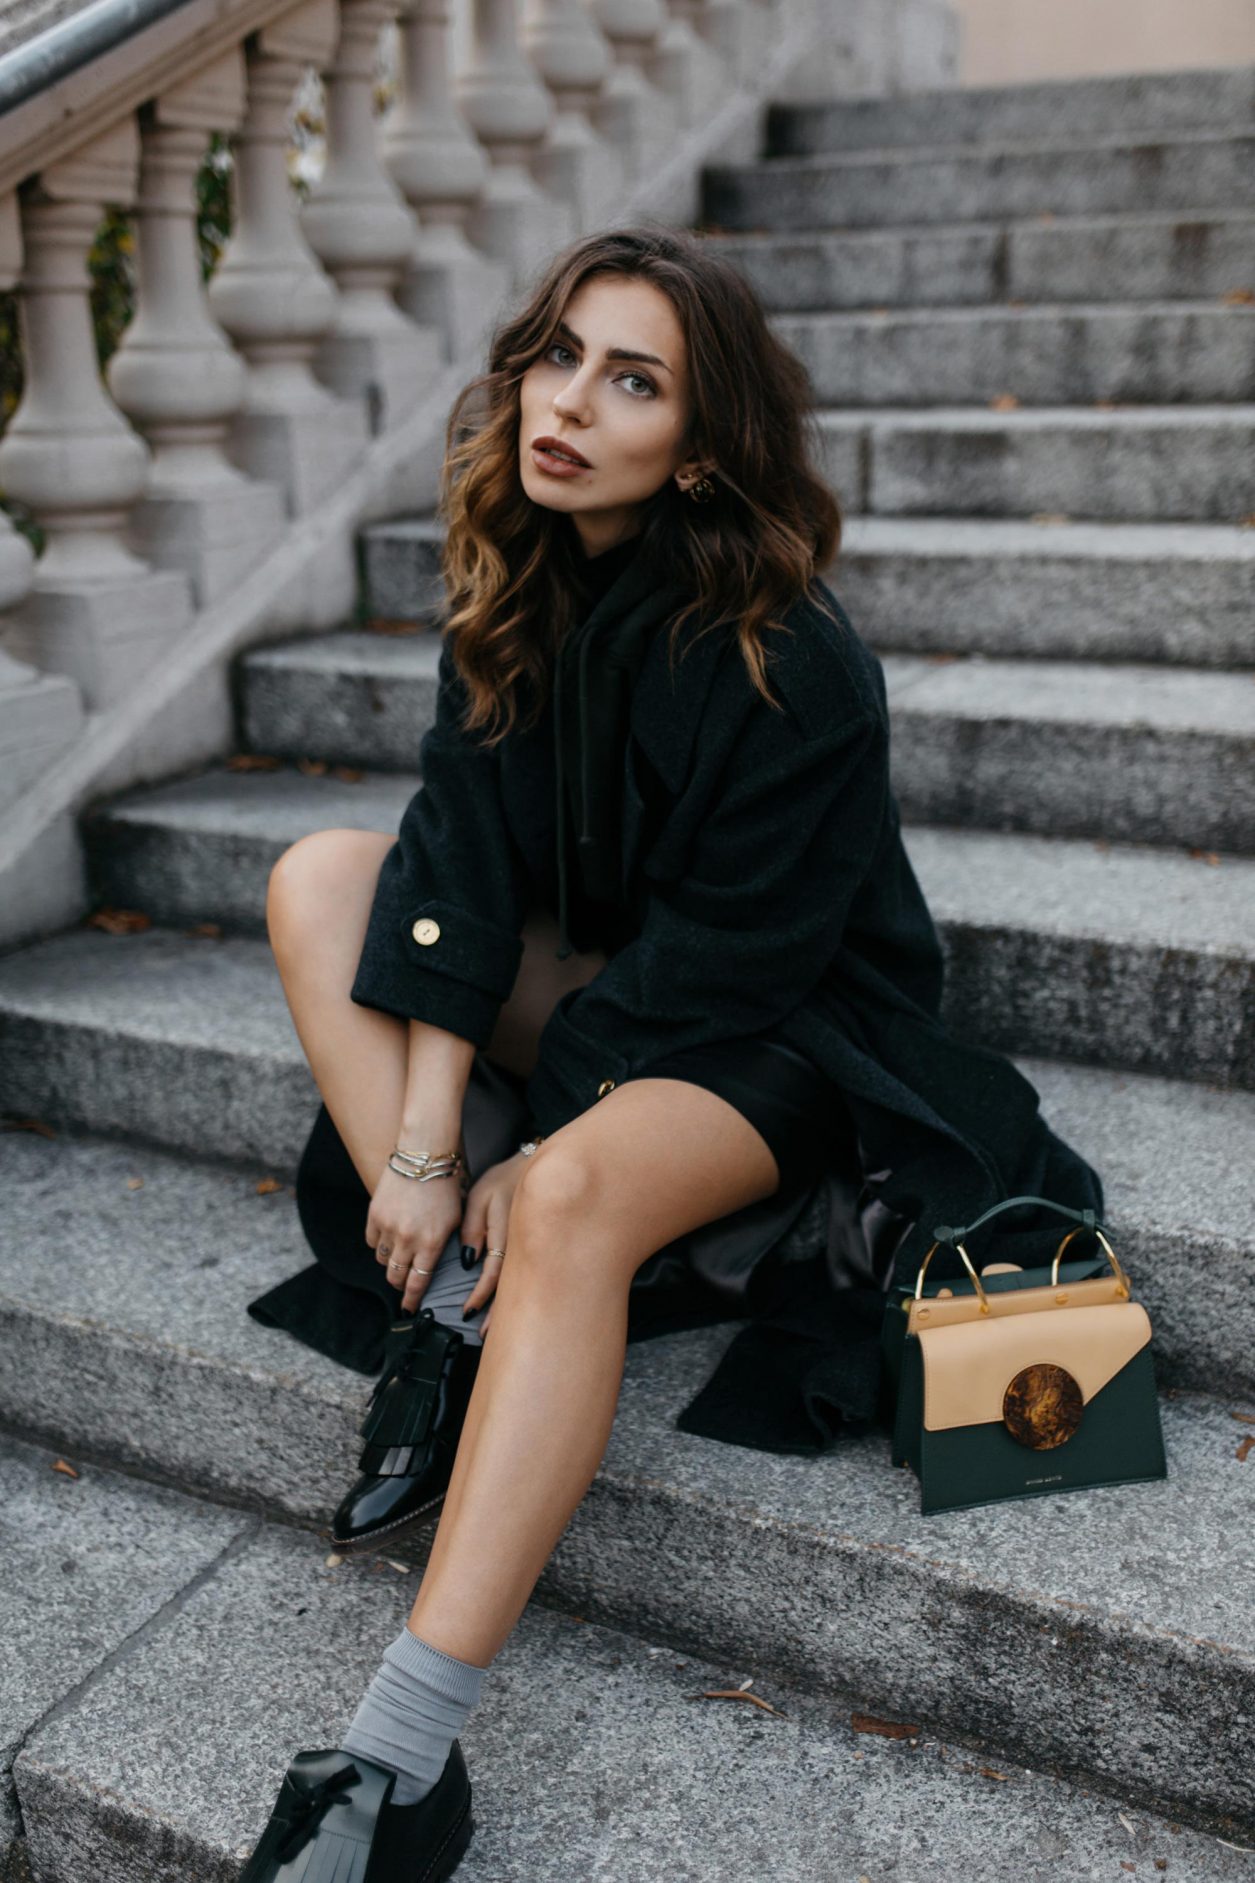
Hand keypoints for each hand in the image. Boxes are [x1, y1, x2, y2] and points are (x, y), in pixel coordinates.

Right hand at [366, 1136, 468, 1313]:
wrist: (424, 1155)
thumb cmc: (446, 1186)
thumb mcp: (456, 1218)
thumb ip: (448, 1245)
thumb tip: (446, 1267)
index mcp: (432, 1242)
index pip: (418, 1281)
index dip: (412, 1299)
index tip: (409, 1309)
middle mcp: (408, 1238)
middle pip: (396, 1276)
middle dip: (400, 1284)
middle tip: (404, 1285)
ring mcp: (388, 1227)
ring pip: (382, 1261)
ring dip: (390, 1263)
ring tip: (399, 1259)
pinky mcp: (374, 1215)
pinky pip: (372, 1242)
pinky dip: (379, 1245)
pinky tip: (389, 1239)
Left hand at [458, 1148, 532, 1335]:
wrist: (536, 1168)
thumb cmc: (504, 1181)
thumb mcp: (479, 1198)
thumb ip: (472, 1228)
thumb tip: (468, 1259)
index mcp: (506, 1237)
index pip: (492, 1275)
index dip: (480, 1296)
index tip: (467, 1311)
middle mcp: (521, 1248)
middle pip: (509, 1289)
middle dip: (497, 1314)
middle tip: (485, 1336)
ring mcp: (529, 1249)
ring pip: (517, 1285)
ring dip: (507, 1308)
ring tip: (496, 1330)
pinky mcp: (530, 1247)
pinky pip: (521, 1276)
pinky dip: (514, 1293)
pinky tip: (510, 1304)